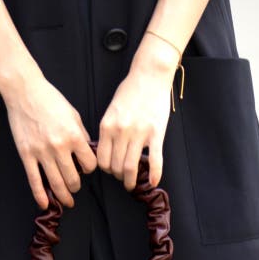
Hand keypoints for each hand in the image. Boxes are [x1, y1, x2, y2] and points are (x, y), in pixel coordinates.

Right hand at [2, 72, 97, 209]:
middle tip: (75, 187)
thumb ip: (82, 136)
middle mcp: (59, 147)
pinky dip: (40, 195)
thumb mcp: (74, 115)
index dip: (90, 169)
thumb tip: (87, 152)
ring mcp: (41, 153)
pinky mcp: (26, 155)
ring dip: (63, 195)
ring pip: (56, 183)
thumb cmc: (50, 100)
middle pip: (73, 179)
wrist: (25, 91)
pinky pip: (34, 180)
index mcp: (74, 137)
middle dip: (76, 187)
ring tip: (67, 200)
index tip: (86, 169)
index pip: (90, 164)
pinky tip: (45, 205)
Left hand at [96, 34, 179, 190]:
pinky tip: (154, 182)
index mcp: (108, 126)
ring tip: (133, 184)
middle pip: (116, 166)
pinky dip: (154, 174)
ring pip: (131, 167)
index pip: (102, 159)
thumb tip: (107, 150)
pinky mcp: (156, 133)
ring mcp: (139, 133)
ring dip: (131, 180)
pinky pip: (155, 160)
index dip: (106, 170)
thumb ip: (108, 129)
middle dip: (119, 176)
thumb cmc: (130, 90)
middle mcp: (121, 131)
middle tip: (123, 178)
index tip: (111, 171)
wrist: (150, 75)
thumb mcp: (112, 109)